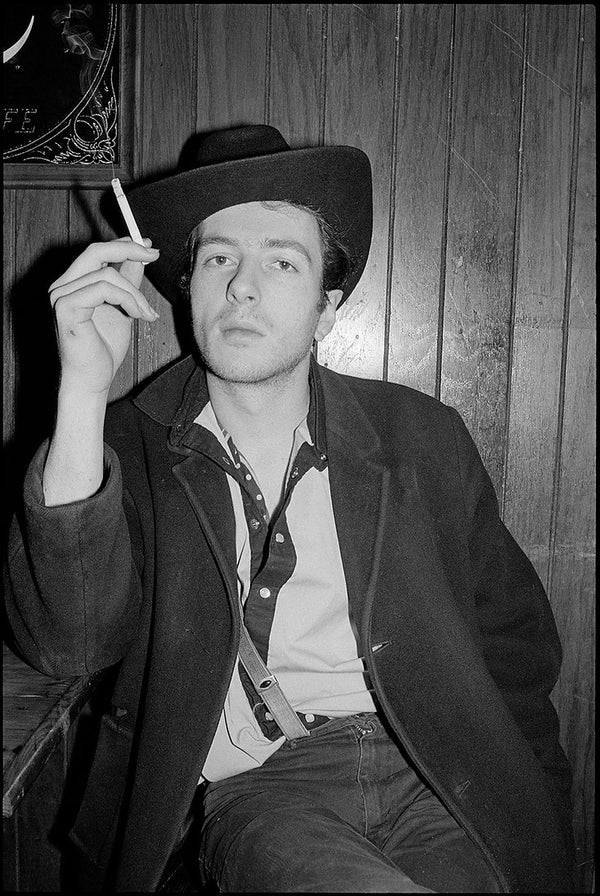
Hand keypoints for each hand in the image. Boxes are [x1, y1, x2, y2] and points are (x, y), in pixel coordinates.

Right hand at [49, 238, 159, 396]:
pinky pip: (103, 289)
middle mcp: (61, 286)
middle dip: (129, 251)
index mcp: (72, 284)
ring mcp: (60, 296)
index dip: (122, 245)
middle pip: (95, 252)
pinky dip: (127, 300)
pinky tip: (137, 315)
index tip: (148, 247)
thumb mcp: (124, 307)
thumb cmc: (104, 349)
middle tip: (153, 255)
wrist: (93, 379)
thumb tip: (140, 255)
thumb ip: (128, 281)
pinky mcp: (66, 308)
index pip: (96, 253)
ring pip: (107, 276)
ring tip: (147, 313)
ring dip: (135, 294)